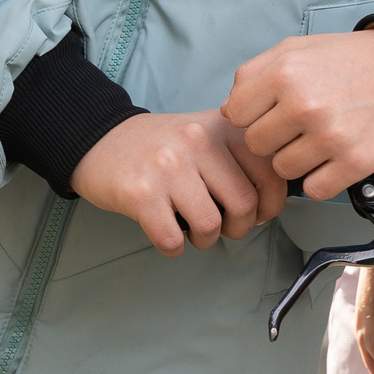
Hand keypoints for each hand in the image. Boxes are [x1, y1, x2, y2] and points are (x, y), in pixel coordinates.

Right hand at [69, 110, 288, 256]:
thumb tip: (272, 202)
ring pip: (210, 225)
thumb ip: (242, 157)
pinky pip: (172, 240)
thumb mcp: (208, 134)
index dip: (270, 205)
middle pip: (244, 204)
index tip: (257, 213)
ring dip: (205, 239)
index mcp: (221, 127)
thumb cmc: (162, 147)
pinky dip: (174, 246)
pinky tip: (168, 231)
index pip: (270, 173)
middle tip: (222, 226)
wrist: (100, 139)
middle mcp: (197, 141)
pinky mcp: (139, 192)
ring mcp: (167, 166)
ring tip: (192, 229)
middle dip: (238, 228)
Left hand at [222, 27, 373, 199]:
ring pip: (283, 170)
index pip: (235, 115)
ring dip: (297, 157)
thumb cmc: (347, 60)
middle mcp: (306, 105)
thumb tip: (227, 111)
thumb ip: (252, 74)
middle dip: (273, 136)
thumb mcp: (295, 48)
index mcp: (286, 73)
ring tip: (319, 135)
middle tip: (300, 122)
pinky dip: (321, 177)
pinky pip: (314, 189)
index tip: (272, 108)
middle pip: (257, 146)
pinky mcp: (355, 163)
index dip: (252, 113)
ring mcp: (332, 137)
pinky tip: (334, 154)